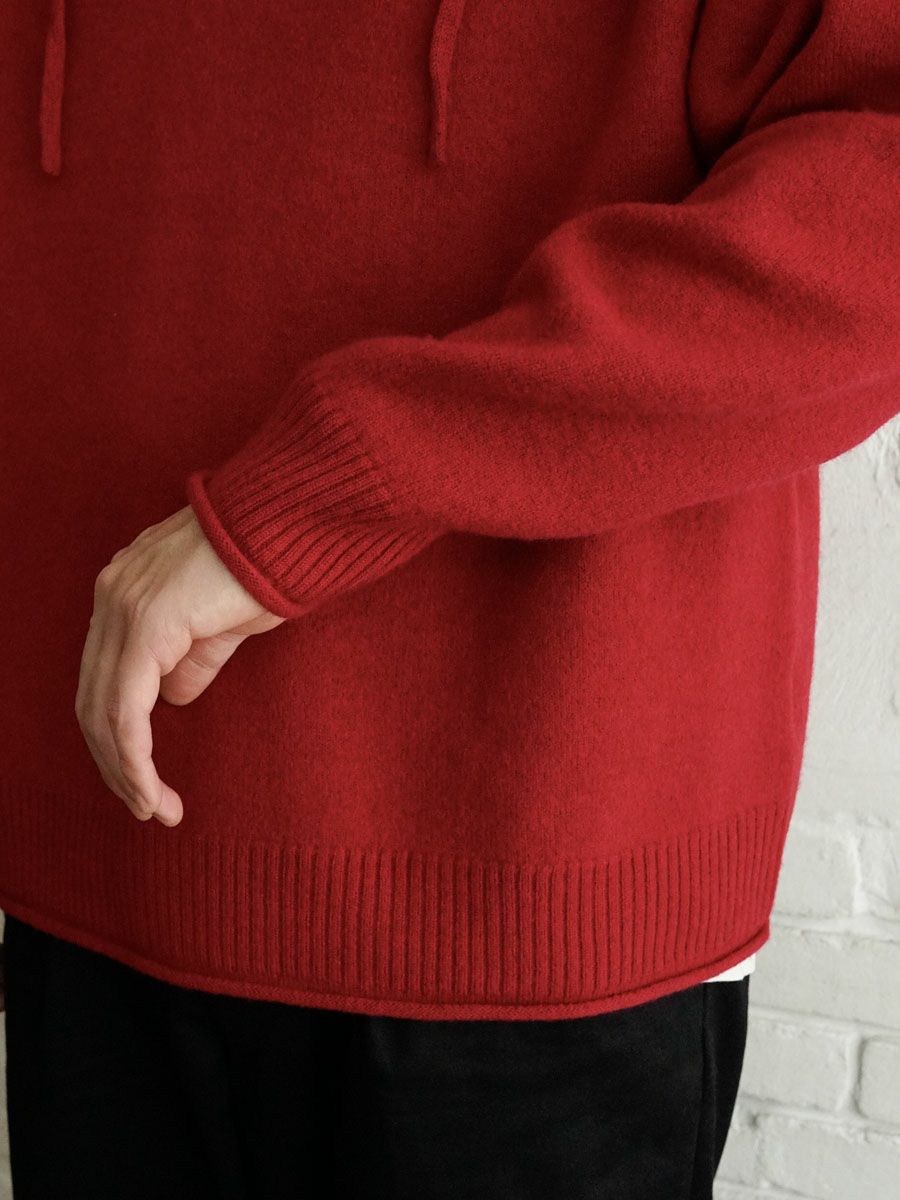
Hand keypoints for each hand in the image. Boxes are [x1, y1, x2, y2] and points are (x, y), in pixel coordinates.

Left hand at [75, 504, 284, 826]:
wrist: (291, 525)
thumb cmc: (270, 564)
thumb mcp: (225, 622)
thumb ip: (194, 657)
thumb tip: (175, 696)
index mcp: (127, 589)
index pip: (103, 676)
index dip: (119, 735)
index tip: (147, 778)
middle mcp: (113, 595)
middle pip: (91, 699)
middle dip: (115, 763)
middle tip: (147, 806)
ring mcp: (124, 607)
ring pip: (103, 711)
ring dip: (125, 771)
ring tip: (155, 809)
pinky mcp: (147, 624)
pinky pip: (127, 710)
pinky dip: (135, 759)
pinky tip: (152, 790)